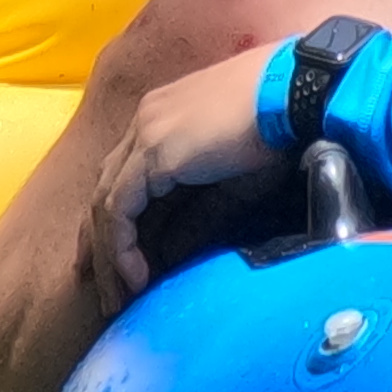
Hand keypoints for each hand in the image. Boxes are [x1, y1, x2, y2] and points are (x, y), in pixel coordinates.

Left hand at [83, 44, 284, 303]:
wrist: (292, 93)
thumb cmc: (277, 131)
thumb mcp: (232, 184)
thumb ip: (196, 217)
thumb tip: (169, 254)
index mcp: (160, 118)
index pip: (121, 176)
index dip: (114, 224)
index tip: (116, 263)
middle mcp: (143, 121)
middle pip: (104, 191)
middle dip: (99, 244)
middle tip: (102, 288)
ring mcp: (144, 134)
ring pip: (105, 204)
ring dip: (108, 255)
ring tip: (118, 297)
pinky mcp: (152, 153)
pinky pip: (119, 208)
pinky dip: (121, 246)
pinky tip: (135, 276)